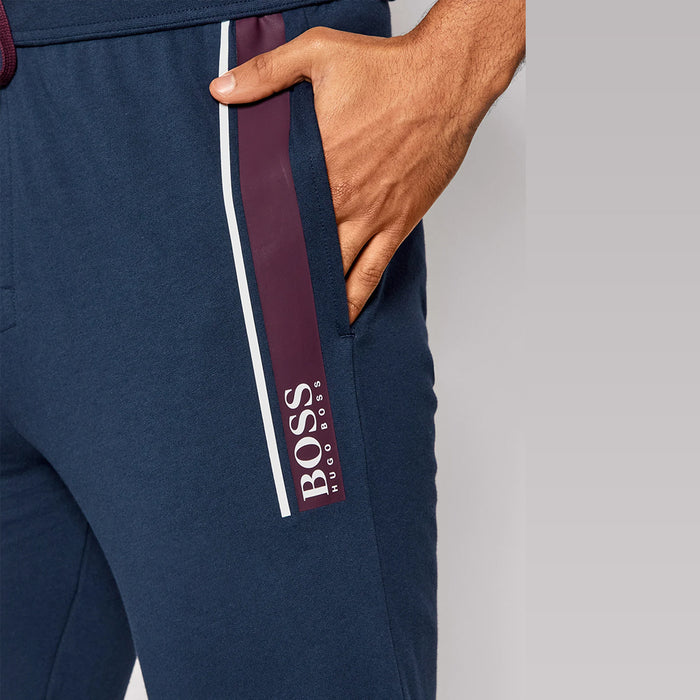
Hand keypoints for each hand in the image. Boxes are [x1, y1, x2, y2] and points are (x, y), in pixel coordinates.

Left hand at [210, 0, 524, 323]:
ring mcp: (374, 217)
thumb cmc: (389, 68)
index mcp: (319, 166)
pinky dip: (357, 297)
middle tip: (258, 310)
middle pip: (305, 251)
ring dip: (316, 298)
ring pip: (338, 271)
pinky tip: (342, 315)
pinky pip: (374, 270)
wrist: (446, 81)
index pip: (278, 215)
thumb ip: (265, 73)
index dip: (257, 243)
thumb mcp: (318, 55)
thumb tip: (220, 89)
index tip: (237, 264)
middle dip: (282, 280)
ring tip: (294, 326)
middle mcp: (345, 200)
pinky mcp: (400, 222)